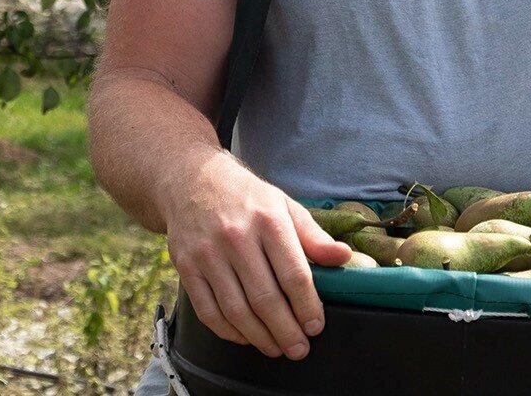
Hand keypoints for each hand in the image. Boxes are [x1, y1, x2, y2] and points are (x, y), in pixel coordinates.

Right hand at [159, 151, 353, 359]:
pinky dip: (229, 332)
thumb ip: (314, 236)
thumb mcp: (285, 206)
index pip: (294, 274)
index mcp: (268, 220)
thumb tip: (344, 256)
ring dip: (260, 338)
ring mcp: (207, 253)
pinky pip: (208, 311)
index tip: (316, 326)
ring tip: (276, 349)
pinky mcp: (186, 267)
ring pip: (236, 311)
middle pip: (265, 299)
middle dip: (286, 331)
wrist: (193, 180)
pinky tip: (246, 337)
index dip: (307, 307)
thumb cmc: (247, 198)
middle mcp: (236, 237)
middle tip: (299, 349)